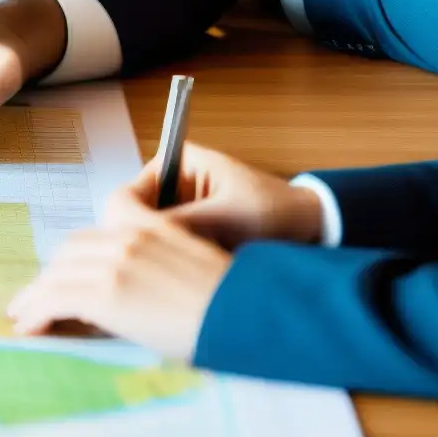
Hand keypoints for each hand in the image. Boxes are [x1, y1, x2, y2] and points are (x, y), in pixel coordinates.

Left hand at [6, 210, 230, 360]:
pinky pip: (54, 299)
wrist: (245, 316)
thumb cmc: (232, 302)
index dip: (78, 253)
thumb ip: (160, 264)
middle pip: (71, 252)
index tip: (66, 269)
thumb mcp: (196, 267)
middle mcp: (127, 238)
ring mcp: (112, 264)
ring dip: (37, 295)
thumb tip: (144, 288)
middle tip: (42, 295)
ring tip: (25, 313)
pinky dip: (35, 312)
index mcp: (151, 226)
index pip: (99, 229)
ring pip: (57, 275)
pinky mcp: (103, 294)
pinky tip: (27, 327)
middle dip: (55, 275)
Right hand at [106, 142, 324, 249]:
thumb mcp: (225, 218)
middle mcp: (171, 183)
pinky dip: (180, 263)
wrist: (310, 228)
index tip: (138, 255)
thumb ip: (180, 224)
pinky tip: (197, 273)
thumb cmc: (275, 212)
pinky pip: (169, 250)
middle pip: (134, 220)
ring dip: (167, 256)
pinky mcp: (190, 231)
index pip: (127, 196)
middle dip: (151, 244)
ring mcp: (179, 208)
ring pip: (150, 239)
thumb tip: (138, 239)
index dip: (128, 226)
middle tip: (173, 266)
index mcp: (174, 163)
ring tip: (193, 268)